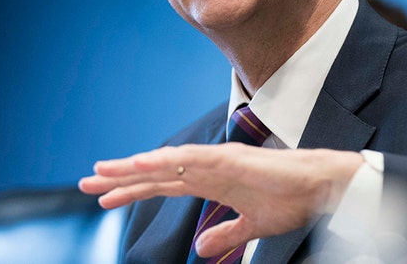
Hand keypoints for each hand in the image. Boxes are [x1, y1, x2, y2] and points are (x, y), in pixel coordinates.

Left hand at [78, 143, 363, 257]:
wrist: (320, 186)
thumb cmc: (290, 200)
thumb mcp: (251, 226)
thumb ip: (225, 234)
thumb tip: (200, 247)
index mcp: (209, 182)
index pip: (161, 186)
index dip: (132, 191)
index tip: (104, 198)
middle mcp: (206, 168)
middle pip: (154, 173)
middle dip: (120, 179)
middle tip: (86, 183)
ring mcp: (216, 161)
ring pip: (165, 162)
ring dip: (133, 167)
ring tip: (102, 171)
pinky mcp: (229, 160)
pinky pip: (190, 159)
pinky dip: (164, 160)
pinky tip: (142, 163)